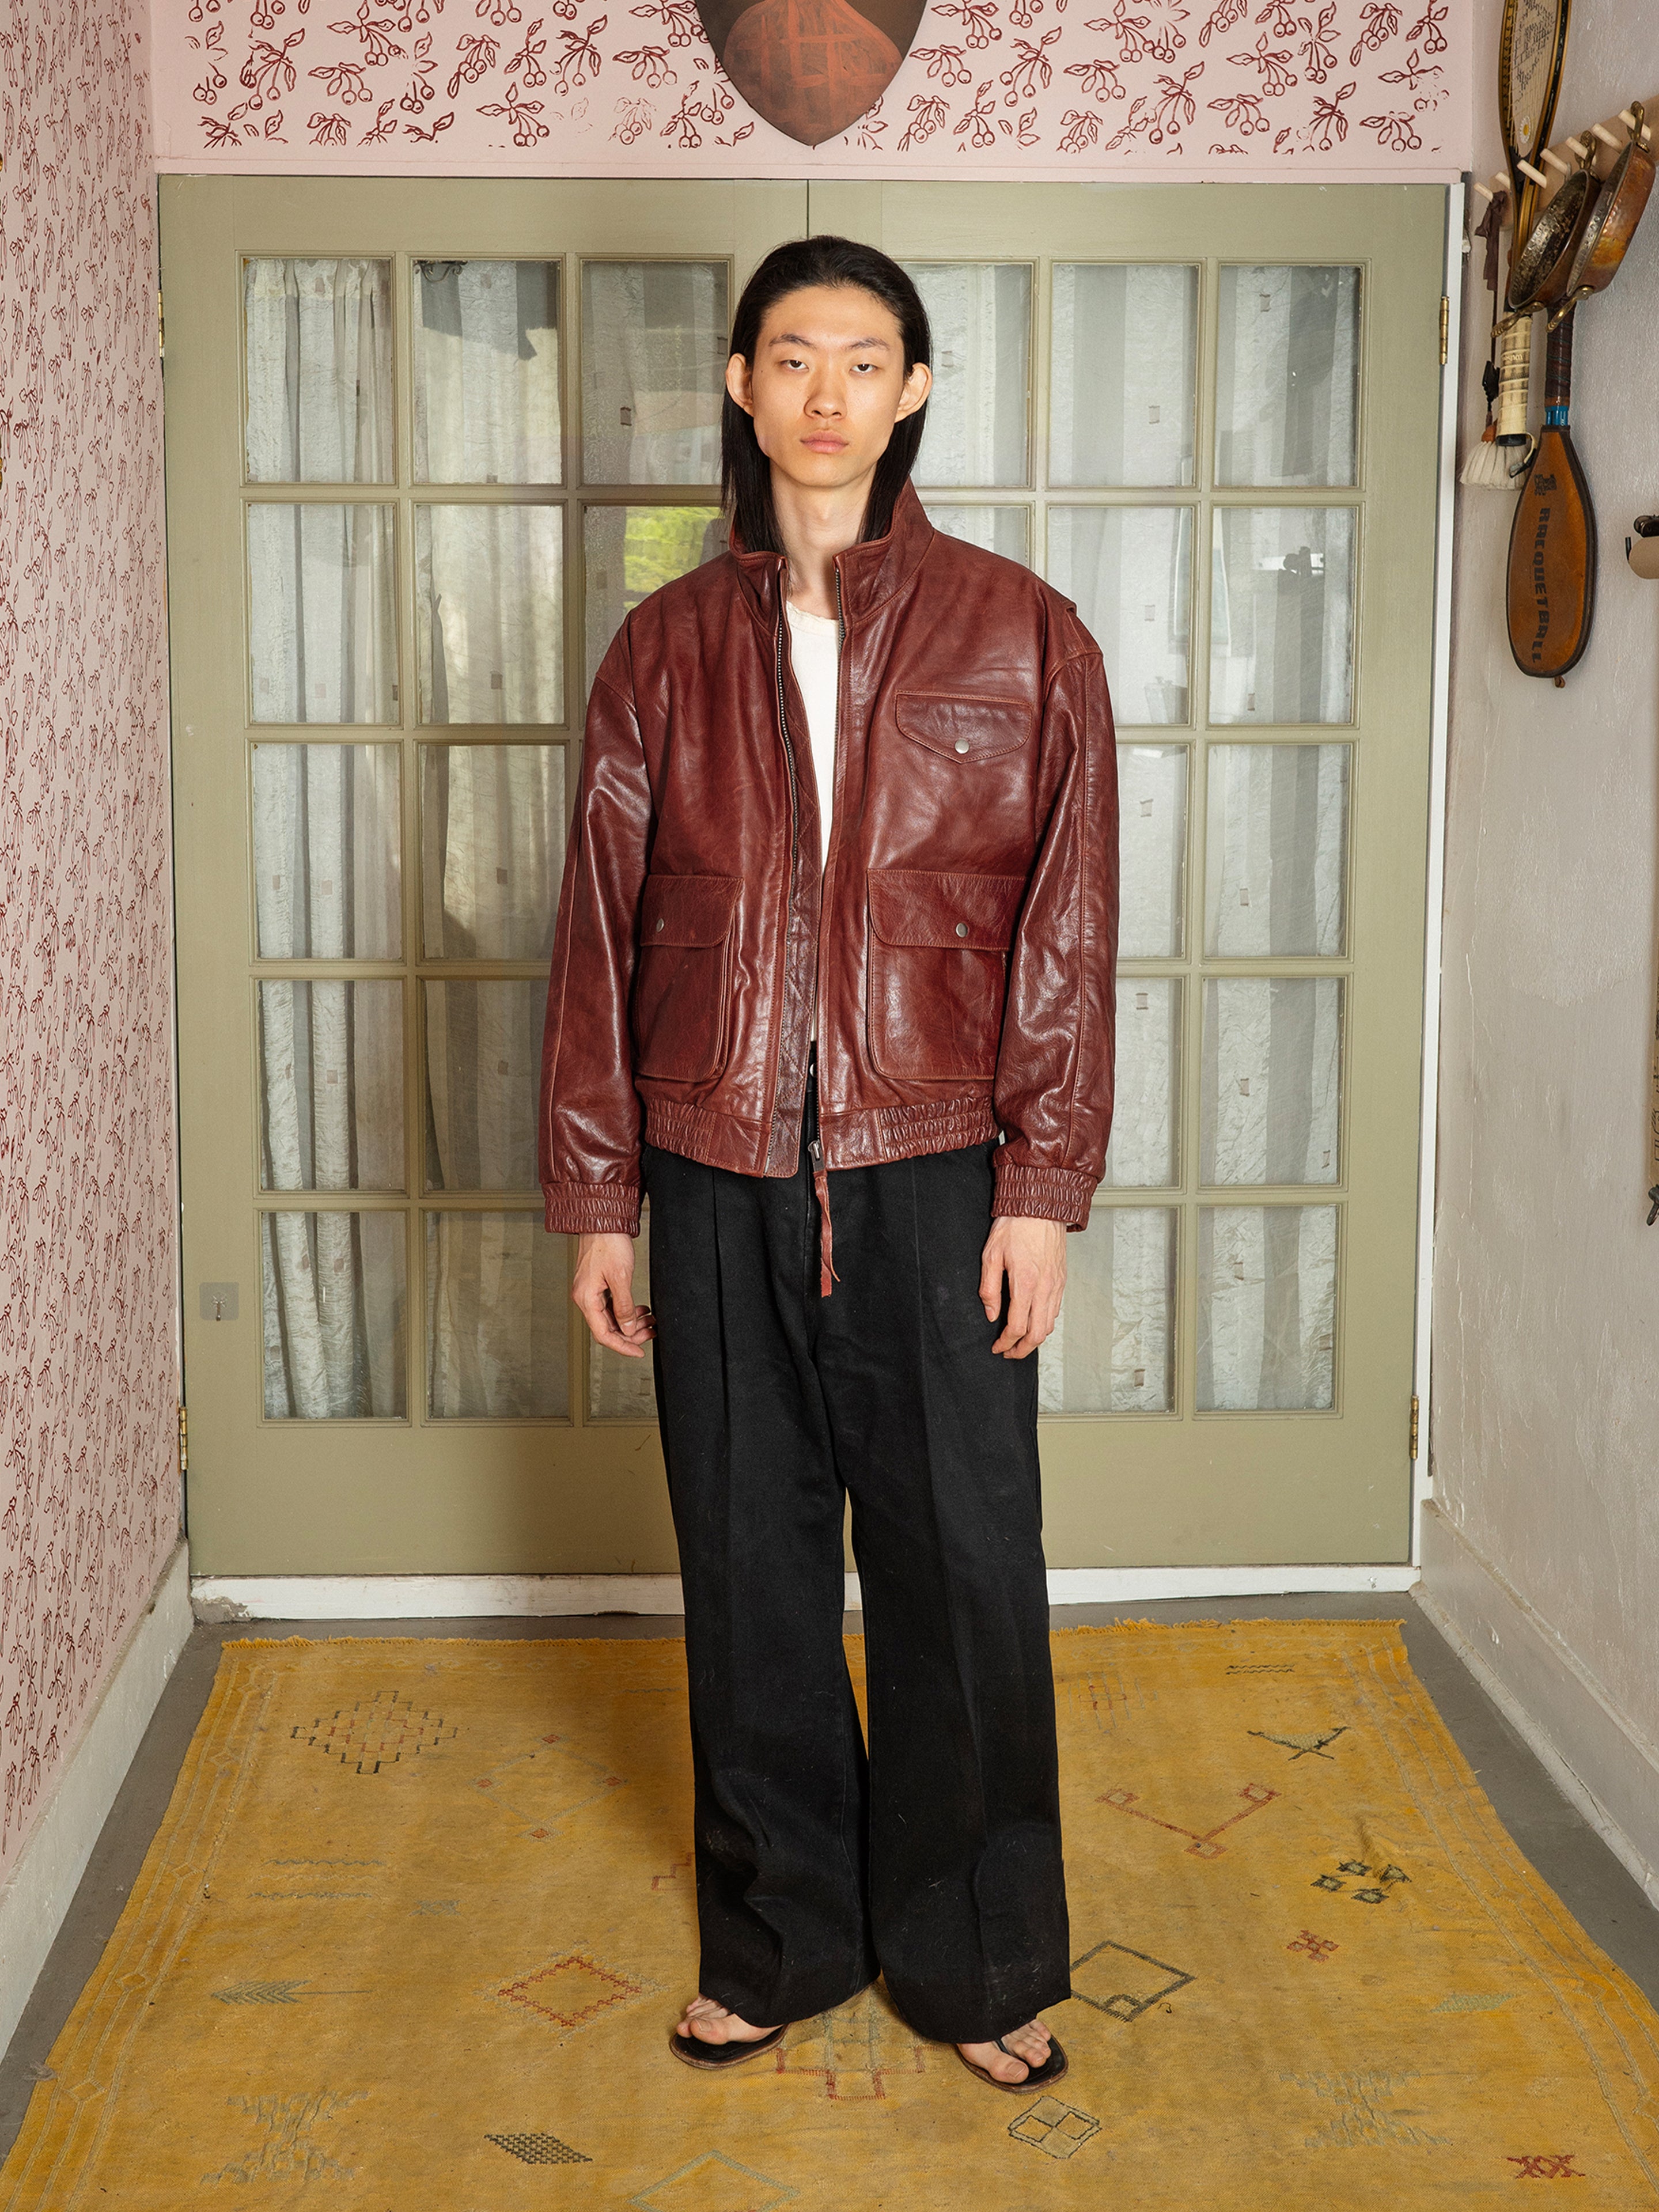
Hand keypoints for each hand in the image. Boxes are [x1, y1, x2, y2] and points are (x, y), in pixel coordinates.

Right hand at [572, 1231, 653, 1357]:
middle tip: (651, 1333)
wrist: (603, 1220)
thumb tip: (627, 1329)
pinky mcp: (598, 1284)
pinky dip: (627, 1309)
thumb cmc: (608, 1243)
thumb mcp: (621, 1277)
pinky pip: (612, 1305)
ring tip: (650, 1320)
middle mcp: (585, 1298)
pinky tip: (641, 1308)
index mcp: (586, 1299)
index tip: (639, 1352)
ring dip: (631, 1321)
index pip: (603, 1334)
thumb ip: (624, 1306)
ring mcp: (591, 1291)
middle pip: (608, 1328)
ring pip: (612, 1317)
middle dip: (630, 1333)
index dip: (622, 1346)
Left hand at [979, 1215, 1065, 1358]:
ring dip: (1035, 1339)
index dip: (1005, 1343)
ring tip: (1020, 1342)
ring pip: (1049, 1324)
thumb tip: (991, 1313)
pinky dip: (1044, 1323)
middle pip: (1038, 1334)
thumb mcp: (991, 1255)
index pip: (1017, 1327)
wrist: (1041, 1206)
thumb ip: (989, 1288)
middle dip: (1022, 1350)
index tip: (996, 1347)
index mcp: (1025, 1283)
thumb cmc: (1015, 1226)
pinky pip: (1056, 1310)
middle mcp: (1045, 1288)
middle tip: (1008, 1352)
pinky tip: (1033, 1321)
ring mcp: (1056, 1285)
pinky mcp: (1062, 1280)